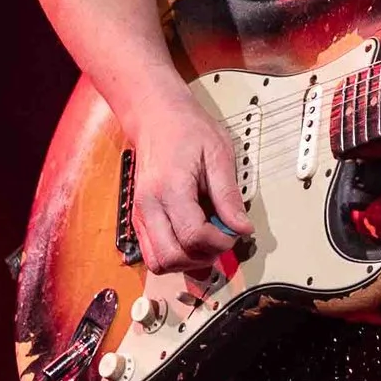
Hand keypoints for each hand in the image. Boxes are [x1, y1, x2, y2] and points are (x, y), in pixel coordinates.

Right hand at [125, 88, 252, 275]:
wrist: (155, 117)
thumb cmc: (187, 129)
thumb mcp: (218, 154)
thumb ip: (228, 195)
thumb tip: (242, 228)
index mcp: (170, 188)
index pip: (193, 236)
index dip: (220, 243)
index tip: (234, 232)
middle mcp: (148, 206)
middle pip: (172, 257)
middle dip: (202, 257)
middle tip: (220, 240)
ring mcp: (140, 214)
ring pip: (158, 262)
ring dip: (185, 262)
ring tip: (206, 241)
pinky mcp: (139, 219)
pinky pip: (151, 254)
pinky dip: (173, 255)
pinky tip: (191, 238)